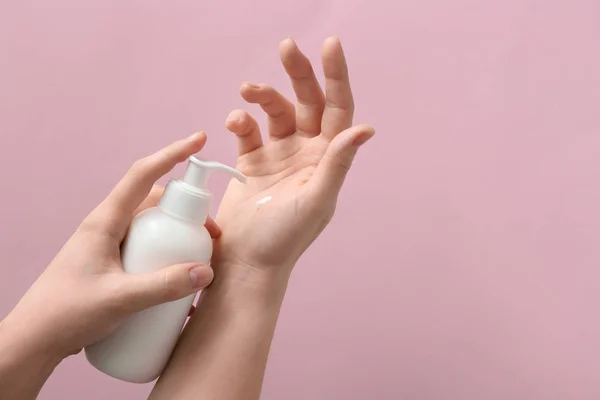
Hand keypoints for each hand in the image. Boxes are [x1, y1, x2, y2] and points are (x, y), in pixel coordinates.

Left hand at [1, 133, 215, 360]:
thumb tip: (205, 271)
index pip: (143, 175)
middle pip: (155, 203)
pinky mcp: (112, 264)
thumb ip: (165, 286)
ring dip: (177, 237)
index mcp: (105, 221)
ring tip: (198, 262)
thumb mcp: (120, 299)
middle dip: (187, 211)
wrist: (34, 341)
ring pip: (152, 228)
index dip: (172, 153)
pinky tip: (178, 285)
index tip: (199, 140)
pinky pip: (146, 249)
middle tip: (210, 236)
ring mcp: (110, 245)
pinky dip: (166, 257)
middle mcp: (108, 226)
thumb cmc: (66, 314)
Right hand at [215, 37, 373, 275]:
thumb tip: (365, 128)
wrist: (247, 262)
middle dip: (299, 73)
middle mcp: (306, 152)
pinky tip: (235, 123)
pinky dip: (242, 121)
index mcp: (327, 159)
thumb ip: (337, 164)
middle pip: (307, 101)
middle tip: (287, 46)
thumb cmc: (285, 238)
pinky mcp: (251, 161)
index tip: (330, 45)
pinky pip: (249, 130)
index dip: (337, 77)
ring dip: (264, 95)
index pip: (338, 109)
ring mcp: (278, 155)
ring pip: (276, 111)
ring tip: (247, 91)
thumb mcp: (316, 201)